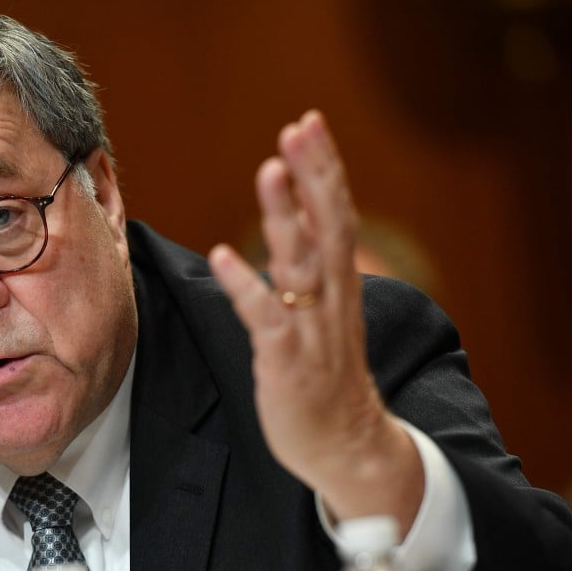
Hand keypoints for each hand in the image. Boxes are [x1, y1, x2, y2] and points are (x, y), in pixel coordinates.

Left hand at [208, 110, 422, 528]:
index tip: (309, 123)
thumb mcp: (325, 313)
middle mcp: (332, 300)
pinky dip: (247, 287)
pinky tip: (224, 255)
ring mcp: (312, 331)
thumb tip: (299, 216)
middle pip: (329, 227)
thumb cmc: (327, 376)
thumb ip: (313, 265)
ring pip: (302, 265)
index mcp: (340, 286)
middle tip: (300, 127)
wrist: (347, 447)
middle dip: (315, 175)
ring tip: (269, 169)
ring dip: (286, 217)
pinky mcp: (288, 363)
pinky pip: (268, 320)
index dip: (323, 169)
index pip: (336, 215)